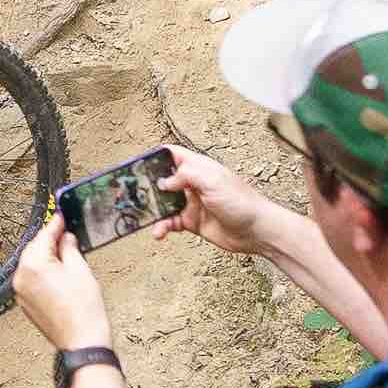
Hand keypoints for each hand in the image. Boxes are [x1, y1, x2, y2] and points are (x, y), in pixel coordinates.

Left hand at [12, 216, 112, 351]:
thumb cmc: (83, 309)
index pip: (44, 236)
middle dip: (50, 241)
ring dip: (46, 257)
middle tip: (66, 233)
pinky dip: (43, 273)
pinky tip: (59, 273)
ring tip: (66, 253)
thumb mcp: (80, 269)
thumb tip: (65, 238)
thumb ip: (69, 248)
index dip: (55, 224)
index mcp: (33, 265)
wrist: (81, 340)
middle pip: (35, 250)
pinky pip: (32, 280)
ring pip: (32, 265)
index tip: (61, 215)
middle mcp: (21, 277)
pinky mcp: (26, 304)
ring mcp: (21, 292)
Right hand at [150, 145, 283, 257]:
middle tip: (131, 193)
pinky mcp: (192, 221)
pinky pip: (170, 222)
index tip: (138, 164)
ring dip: (153, 210)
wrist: (256, 231)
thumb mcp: (212, 181)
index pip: (173, 155)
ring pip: (164, 203)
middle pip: (163, 180)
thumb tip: (164, 182)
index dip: (156, 156)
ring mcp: (191, 203)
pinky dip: (162, 227)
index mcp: (198, 168)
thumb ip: (186, 175)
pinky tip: (159, 232)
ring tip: (144, 217)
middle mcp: (192, 184)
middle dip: (147, 186)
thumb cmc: (241, 202)